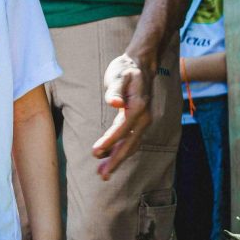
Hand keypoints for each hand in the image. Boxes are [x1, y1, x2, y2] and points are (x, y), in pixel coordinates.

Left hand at [92, 54, 153, 179]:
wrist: (141, 64)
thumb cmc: (126, 69)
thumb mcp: (118, 75)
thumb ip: (114, 90)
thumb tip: (113, 103)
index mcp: (138, 107)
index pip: (122, 129)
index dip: (109, 141)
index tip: (95, 152)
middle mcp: (144, 117)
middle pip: (130, 143)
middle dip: (116, 160)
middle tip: (102, 175)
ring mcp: (143, 120)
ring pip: (131, 144)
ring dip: (118, 159)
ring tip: (103, 173)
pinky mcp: (138, 121)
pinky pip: (130, 139)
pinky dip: (121, 150)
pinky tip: (110, 158)